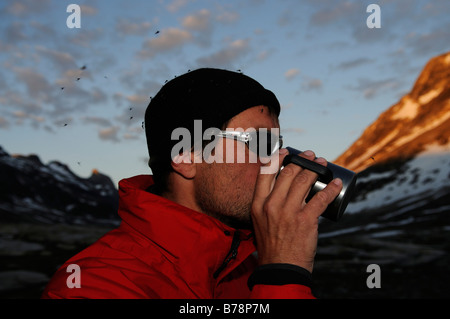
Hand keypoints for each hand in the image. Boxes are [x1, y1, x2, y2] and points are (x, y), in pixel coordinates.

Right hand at [251, 149, 342, 272]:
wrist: (280, 268)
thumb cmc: (271, 245)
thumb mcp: (260, 221)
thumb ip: (267, 204)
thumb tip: (284, 188)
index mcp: (258, 204)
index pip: (265, 173)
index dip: (278, 158)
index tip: (287, 152)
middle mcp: (271, 205)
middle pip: (288, 173)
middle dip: (303, 160)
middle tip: (312, 156)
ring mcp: (289, 212)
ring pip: (305, 181)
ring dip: (317, 169)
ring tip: (324, 164)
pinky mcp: (305, 220)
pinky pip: (321, 199)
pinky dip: (331, 189)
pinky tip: (336, 183)